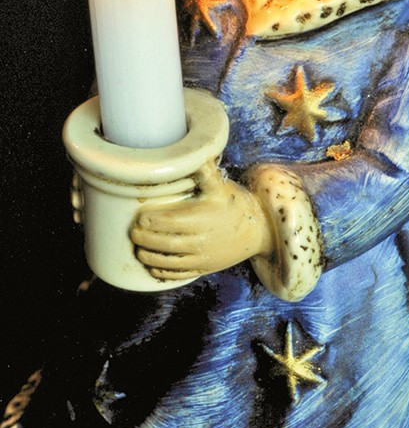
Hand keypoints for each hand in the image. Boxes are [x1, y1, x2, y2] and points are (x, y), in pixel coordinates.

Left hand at [130, 162, 273, 281]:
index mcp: (201, 218)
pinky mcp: (205, 267)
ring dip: (149, 257)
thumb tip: (194, 153)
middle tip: (132, 233)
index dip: (150, 220)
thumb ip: (205, 172)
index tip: (139, 216)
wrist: (258, 230)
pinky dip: (163, 272)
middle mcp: (200, 239)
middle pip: (164, 242)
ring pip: (169, 262)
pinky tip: (153, 267)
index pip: (168, 221)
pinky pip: (180, 274)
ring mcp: (202, 256)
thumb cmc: (235, 205)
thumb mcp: (221, 187)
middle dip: (144, 239)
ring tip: (138, 250)